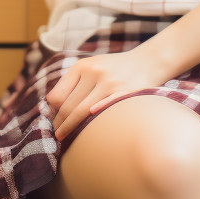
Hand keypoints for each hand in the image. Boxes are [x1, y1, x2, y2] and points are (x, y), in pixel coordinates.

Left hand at [46, 46, 169, 140]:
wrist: (148, 61)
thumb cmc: (115, 68)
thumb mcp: (92, 65)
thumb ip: (73, 81)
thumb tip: (50, 103)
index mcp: (82, 65)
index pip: (57, 96)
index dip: (53, 112)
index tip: (52, 120)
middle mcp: (94, 72)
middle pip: (68, 106)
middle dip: (60, 124)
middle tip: (57, 134)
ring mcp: (110, 83)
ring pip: (81, 112)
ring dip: (70, 128)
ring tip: (65, 137)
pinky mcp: (125, 93)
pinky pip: (102, 112)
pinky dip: (92, 123)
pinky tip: (88, 132)